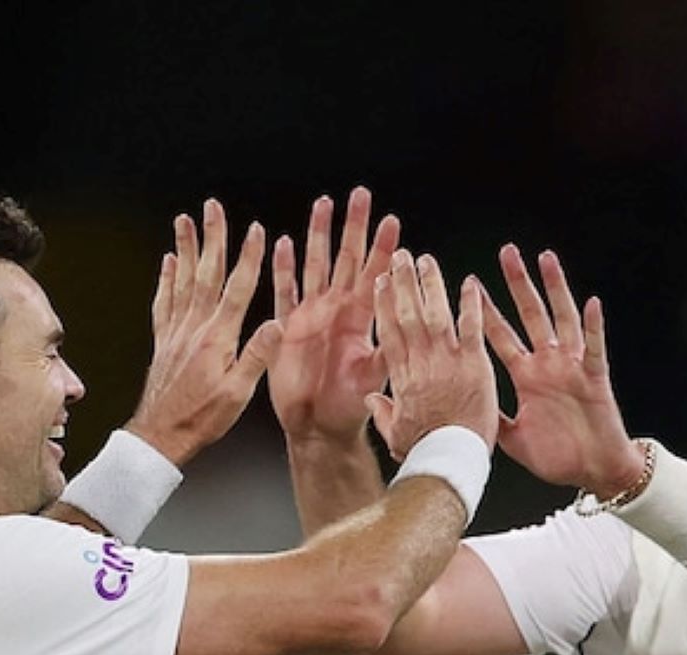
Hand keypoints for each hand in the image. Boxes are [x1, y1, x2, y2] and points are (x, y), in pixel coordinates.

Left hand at [126, 198, 283, 466]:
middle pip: (206, 273)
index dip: (249, 258)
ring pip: (181, 280)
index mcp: (218, 339)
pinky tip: (168, 262)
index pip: (237, 289)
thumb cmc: (201, 418)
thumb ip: (257, 356)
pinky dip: (166, 278)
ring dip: (185, 248)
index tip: (257, 231)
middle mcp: (195, 328)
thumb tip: (276, 322)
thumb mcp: (238, 394)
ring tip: (185, 221)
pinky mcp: (163, 340)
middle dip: (212, 238)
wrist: (160, 434)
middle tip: (212, 208)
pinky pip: (164, 301)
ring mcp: (176, 332)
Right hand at [267, 187, 399, 444]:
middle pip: (345, 258)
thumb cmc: (350, 407)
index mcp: (359, 318)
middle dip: (353, 226)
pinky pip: (283, 292)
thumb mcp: (373, 378)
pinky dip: (282, 269)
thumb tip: (405, 330)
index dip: (383, 248)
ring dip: (318, 235)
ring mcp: (310, 315)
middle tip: (361, 195)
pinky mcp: (286, 328)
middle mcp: (336, 310)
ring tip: (324, 204)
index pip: (375, 274)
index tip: (392, 220)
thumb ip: (385, 353)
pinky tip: (281, 243)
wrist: (318, 427)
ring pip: (314, 265)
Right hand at [365, 251, 498, 457]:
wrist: (452, 461)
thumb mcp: (396, 435)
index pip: (389, 332)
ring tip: (426, 260)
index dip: (383, 304)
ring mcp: (448, 362)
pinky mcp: (475, 365)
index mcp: (402, 378)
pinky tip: (470, 283)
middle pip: (408, 314)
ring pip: (435, 313)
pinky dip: (470, 304)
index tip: (379, 282)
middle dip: (402, 282)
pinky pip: (472, 327)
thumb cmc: (427, 453)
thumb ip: (383, 413)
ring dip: (430, 284)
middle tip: (400, 256)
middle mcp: (422, 363)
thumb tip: (372, 400)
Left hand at [483, 244, 645, 498]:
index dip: (485, 311)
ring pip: (562, 320)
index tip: (469, 284)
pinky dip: (594, 327)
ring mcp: (572, 368)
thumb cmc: (559, 456)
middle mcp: (548, 364)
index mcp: (527, 377)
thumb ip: (491, 418)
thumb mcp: (512, 438)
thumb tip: (462, 408)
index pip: (501, 336)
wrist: (594, 472)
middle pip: (530, 315)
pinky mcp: (594, 379)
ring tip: (546, 259)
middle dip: (518, 284)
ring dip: (555, 289)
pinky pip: (594, 349)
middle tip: (506, 253)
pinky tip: (591, 302)